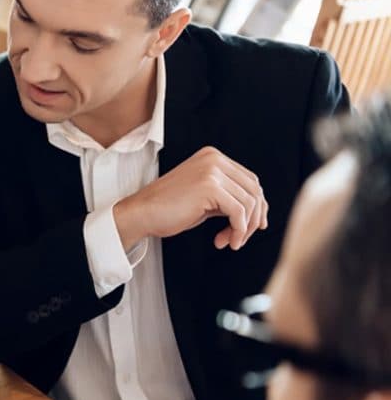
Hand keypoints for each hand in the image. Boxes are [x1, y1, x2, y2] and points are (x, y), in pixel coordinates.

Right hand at [113, 147, 267, 251]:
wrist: (141, 213)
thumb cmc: (168, 210)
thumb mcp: (203, 197)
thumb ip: (227, 196)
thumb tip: (258, 212)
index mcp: (213, 157)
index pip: (250, 181)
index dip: (256, 206)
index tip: (250, 227)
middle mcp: (215, 159)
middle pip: (254, 191)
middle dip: (252, 219)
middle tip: (238, 239)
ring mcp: (212, 171)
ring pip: (249, 203)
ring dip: (243, 229)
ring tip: (229, 241)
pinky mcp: (210, 187)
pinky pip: (239, 212)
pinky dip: (237, 231)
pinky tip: (224, 241)